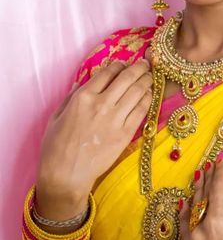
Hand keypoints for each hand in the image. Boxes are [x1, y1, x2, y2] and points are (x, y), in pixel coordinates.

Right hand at [35, 60, 152, 218]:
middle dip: (139, 67)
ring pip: (137, 91)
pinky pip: (142, 110)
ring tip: (150, 76)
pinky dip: (147, 98)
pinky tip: (149, 94)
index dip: (118, 65)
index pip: (107, 72)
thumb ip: (71, 96)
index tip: (123, 63)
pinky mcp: (125, 134)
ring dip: (146, 80)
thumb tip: (84, 82)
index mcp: (83, 97)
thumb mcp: (57, 115)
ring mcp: (115, 119)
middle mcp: (101, 104)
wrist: (66, 175)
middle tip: (145, 63)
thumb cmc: (56, 147)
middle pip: (127, 78)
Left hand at [179, 160, 222, 239]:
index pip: (217, 190)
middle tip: (209, 165)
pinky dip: (184, 213)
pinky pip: (183, 228)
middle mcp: (199, 232)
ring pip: (189, 212)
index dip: (220, 174)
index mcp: (217, 224)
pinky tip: (183, 207)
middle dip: (206, 180)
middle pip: (201, 198)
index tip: (222, 161)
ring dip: (194, 194)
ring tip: (197, 178)